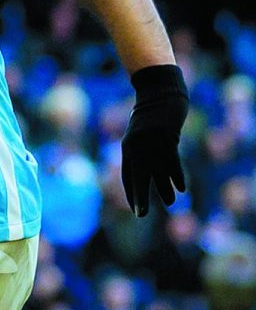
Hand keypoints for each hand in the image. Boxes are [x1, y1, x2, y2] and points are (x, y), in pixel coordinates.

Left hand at [120, 64, 187, 215]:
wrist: (159, 95)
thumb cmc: (149, 115)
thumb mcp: (139, 132)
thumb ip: (139, 149)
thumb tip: (145, 168)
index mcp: (127, 148)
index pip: (127, 175)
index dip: (131, 192)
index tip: (136, 207)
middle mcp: (137, 148)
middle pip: (138, 177)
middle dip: (140, 197)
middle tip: (141, 215)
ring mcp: (152, 144)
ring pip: (158, 172)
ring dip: (164, 189)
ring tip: (171, 203)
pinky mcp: (167, 140)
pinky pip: (172, 162)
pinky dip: (176, 175)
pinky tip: (181, 188)